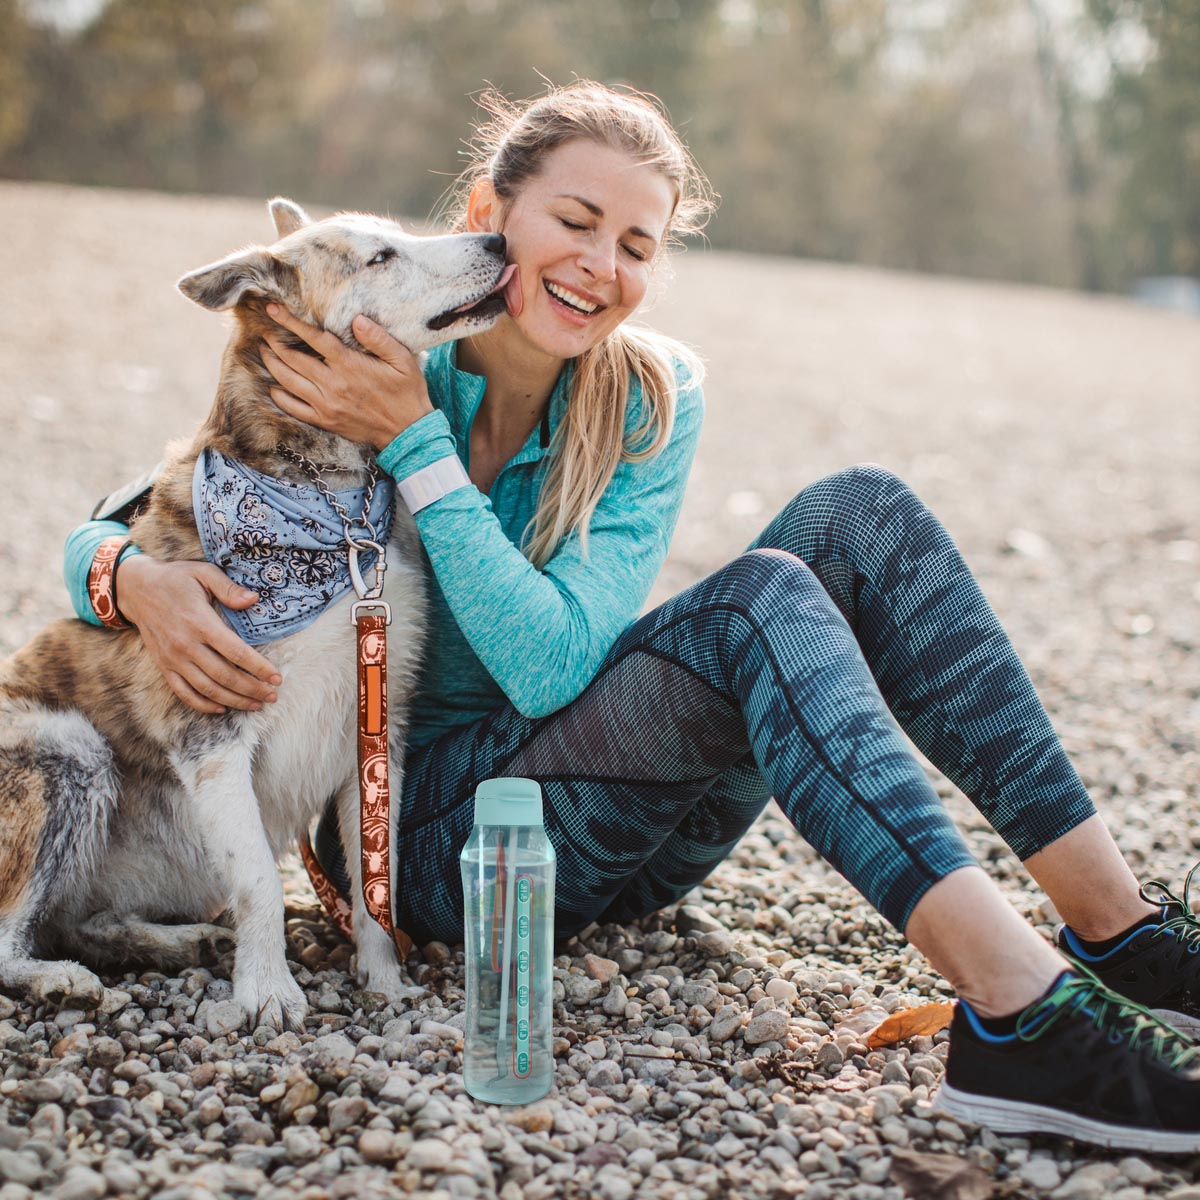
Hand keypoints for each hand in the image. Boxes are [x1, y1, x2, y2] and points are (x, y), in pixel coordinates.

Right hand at [116, 555, 282, 714]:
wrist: (136, 588)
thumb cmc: (176, 579)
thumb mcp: (203, 573)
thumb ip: (229, 588)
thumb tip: (254, 599)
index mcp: (200, 622)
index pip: (236, 652)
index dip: (259, 668)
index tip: (277, 678)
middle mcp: (186, 645)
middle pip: (224, 676)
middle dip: (252, 689)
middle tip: (272, 696)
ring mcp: (173, 658)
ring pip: (207, 688)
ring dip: (233, 700)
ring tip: (255, 705)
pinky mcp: (163, 666)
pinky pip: (183, 692)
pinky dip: (203, 704)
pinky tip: (222, 708)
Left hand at [261, 305, 432, 449]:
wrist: (408, 433)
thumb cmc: (407, 394)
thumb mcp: (403, 361)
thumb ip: (379, 338)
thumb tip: (357, 319)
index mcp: (349, 366)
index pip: (313, 338)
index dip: (290, 322)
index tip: (273, 310)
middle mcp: (333, 384)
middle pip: (292, 359)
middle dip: (274, 343)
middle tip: (265, 332)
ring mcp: (326, 405)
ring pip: (287, 381)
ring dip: (272, 365)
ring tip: (265, 353)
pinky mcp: (325, 421)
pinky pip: (293, 408)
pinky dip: (279, 396)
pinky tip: (274, 386)